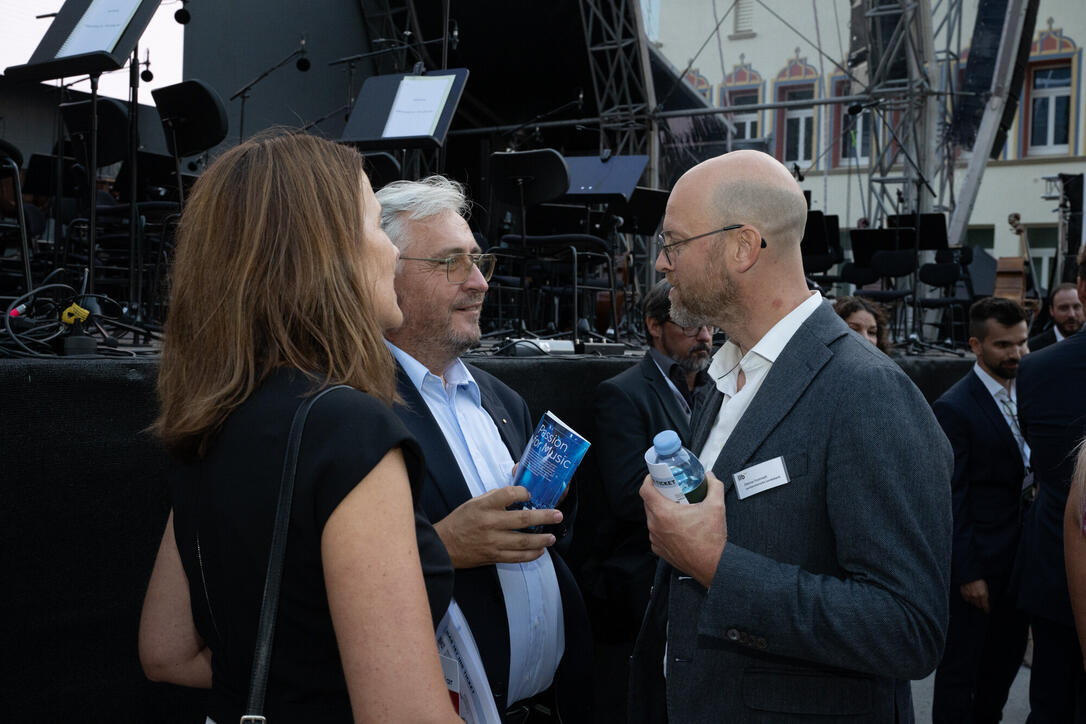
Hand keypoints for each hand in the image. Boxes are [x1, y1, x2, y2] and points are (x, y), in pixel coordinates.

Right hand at [433, 486, 561, 567]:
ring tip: (552, 537)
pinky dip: (531, 555)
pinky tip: (540, 551)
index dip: (523, 493)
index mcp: (484, 506)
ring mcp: (493, 542)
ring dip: (542, 539)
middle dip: (544, 517)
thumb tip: (516, 494)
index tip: (530, 494)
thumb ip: (494, 497)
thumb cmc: (460, 521)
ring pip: (524, 541)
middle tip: (557, 515)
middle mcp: (490, 523)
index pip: (508, 494)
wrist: (445, 546)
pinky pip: (517, 557)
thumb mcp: (474, 502)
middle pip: (523, 519)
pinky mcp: (494, 556)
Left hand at [640, 472, 726, 587]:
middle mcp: (655, 526)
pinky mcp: (659, 549)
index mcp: (664, 513)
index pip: (645, 490)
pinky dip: (663, 526)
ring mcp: (656, 539)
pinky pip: (656, 532)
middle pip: (648, 503)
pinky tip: (677, 525)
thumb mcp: (716, 506)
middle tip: (671, 490)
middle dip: (658, 494)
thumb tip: (710, 477)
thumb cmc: (711, 540)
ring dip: (660, 511)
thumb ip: (714, 486)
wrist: (712, 565)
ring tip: (676, 508)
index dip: (649, 480)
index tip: (656, 477)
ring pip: (652, 518)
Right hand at [960, 579, 989, 612]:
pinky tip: (970, 597)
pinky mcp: (963, 592)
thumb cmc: (978, 578)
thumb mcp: (985, 586)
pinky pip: (966, 599)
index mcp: (983, 594)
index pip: (985, 605)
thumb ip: (985, 593)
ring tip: (976, 600)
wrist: (969, 572)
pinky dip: (968, 598)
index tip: (987, 611)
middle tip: (981, 604)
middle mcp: (976, 596)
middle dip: (980, 605)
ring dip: (974, 602)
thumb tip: (985, 598)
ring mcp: (969, 595)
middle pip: (978, 605)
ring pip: (972, 602)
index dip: (986, 609)